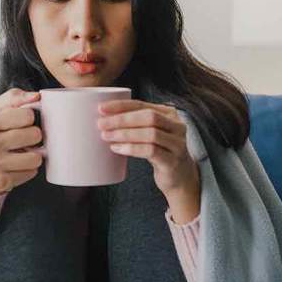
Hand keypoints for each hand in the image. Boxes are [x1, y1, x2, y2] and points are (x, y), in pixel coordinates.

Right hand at [0, 88, 43, 193]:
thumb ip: (14, 98)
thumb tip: (37, 96)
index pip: (28, 114)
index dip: (29, 118)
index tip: (20, 124)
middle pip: (35, 135)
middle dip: (33, 137)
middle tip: (21, 140)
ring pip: (36, 157)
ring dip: (33, 156)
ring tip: (21, 154)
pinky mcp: (0, 181)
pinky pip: (31, 172)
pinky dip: (27, 170)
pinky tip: (16, 167)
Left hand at [98, 99, 200, 222]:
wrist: (180, 177)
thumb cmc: (160, 151)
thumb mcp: (151, 133)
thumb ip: (136, 124)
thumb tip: (104, 118)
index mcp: (170, 114)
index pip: (142, 104)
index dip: (121, 105)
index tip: (101, 108)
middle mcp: (177, 126)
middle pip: (148, 117)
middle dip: (122, 119)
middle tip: (101, 124)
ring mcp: (177, 144)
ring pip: (150, 133)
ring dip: (125, 134)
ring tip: (106, 136)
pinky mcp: (173, 161)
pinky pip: (151, 151)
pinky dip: (131, 148)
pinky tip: (118, 148)